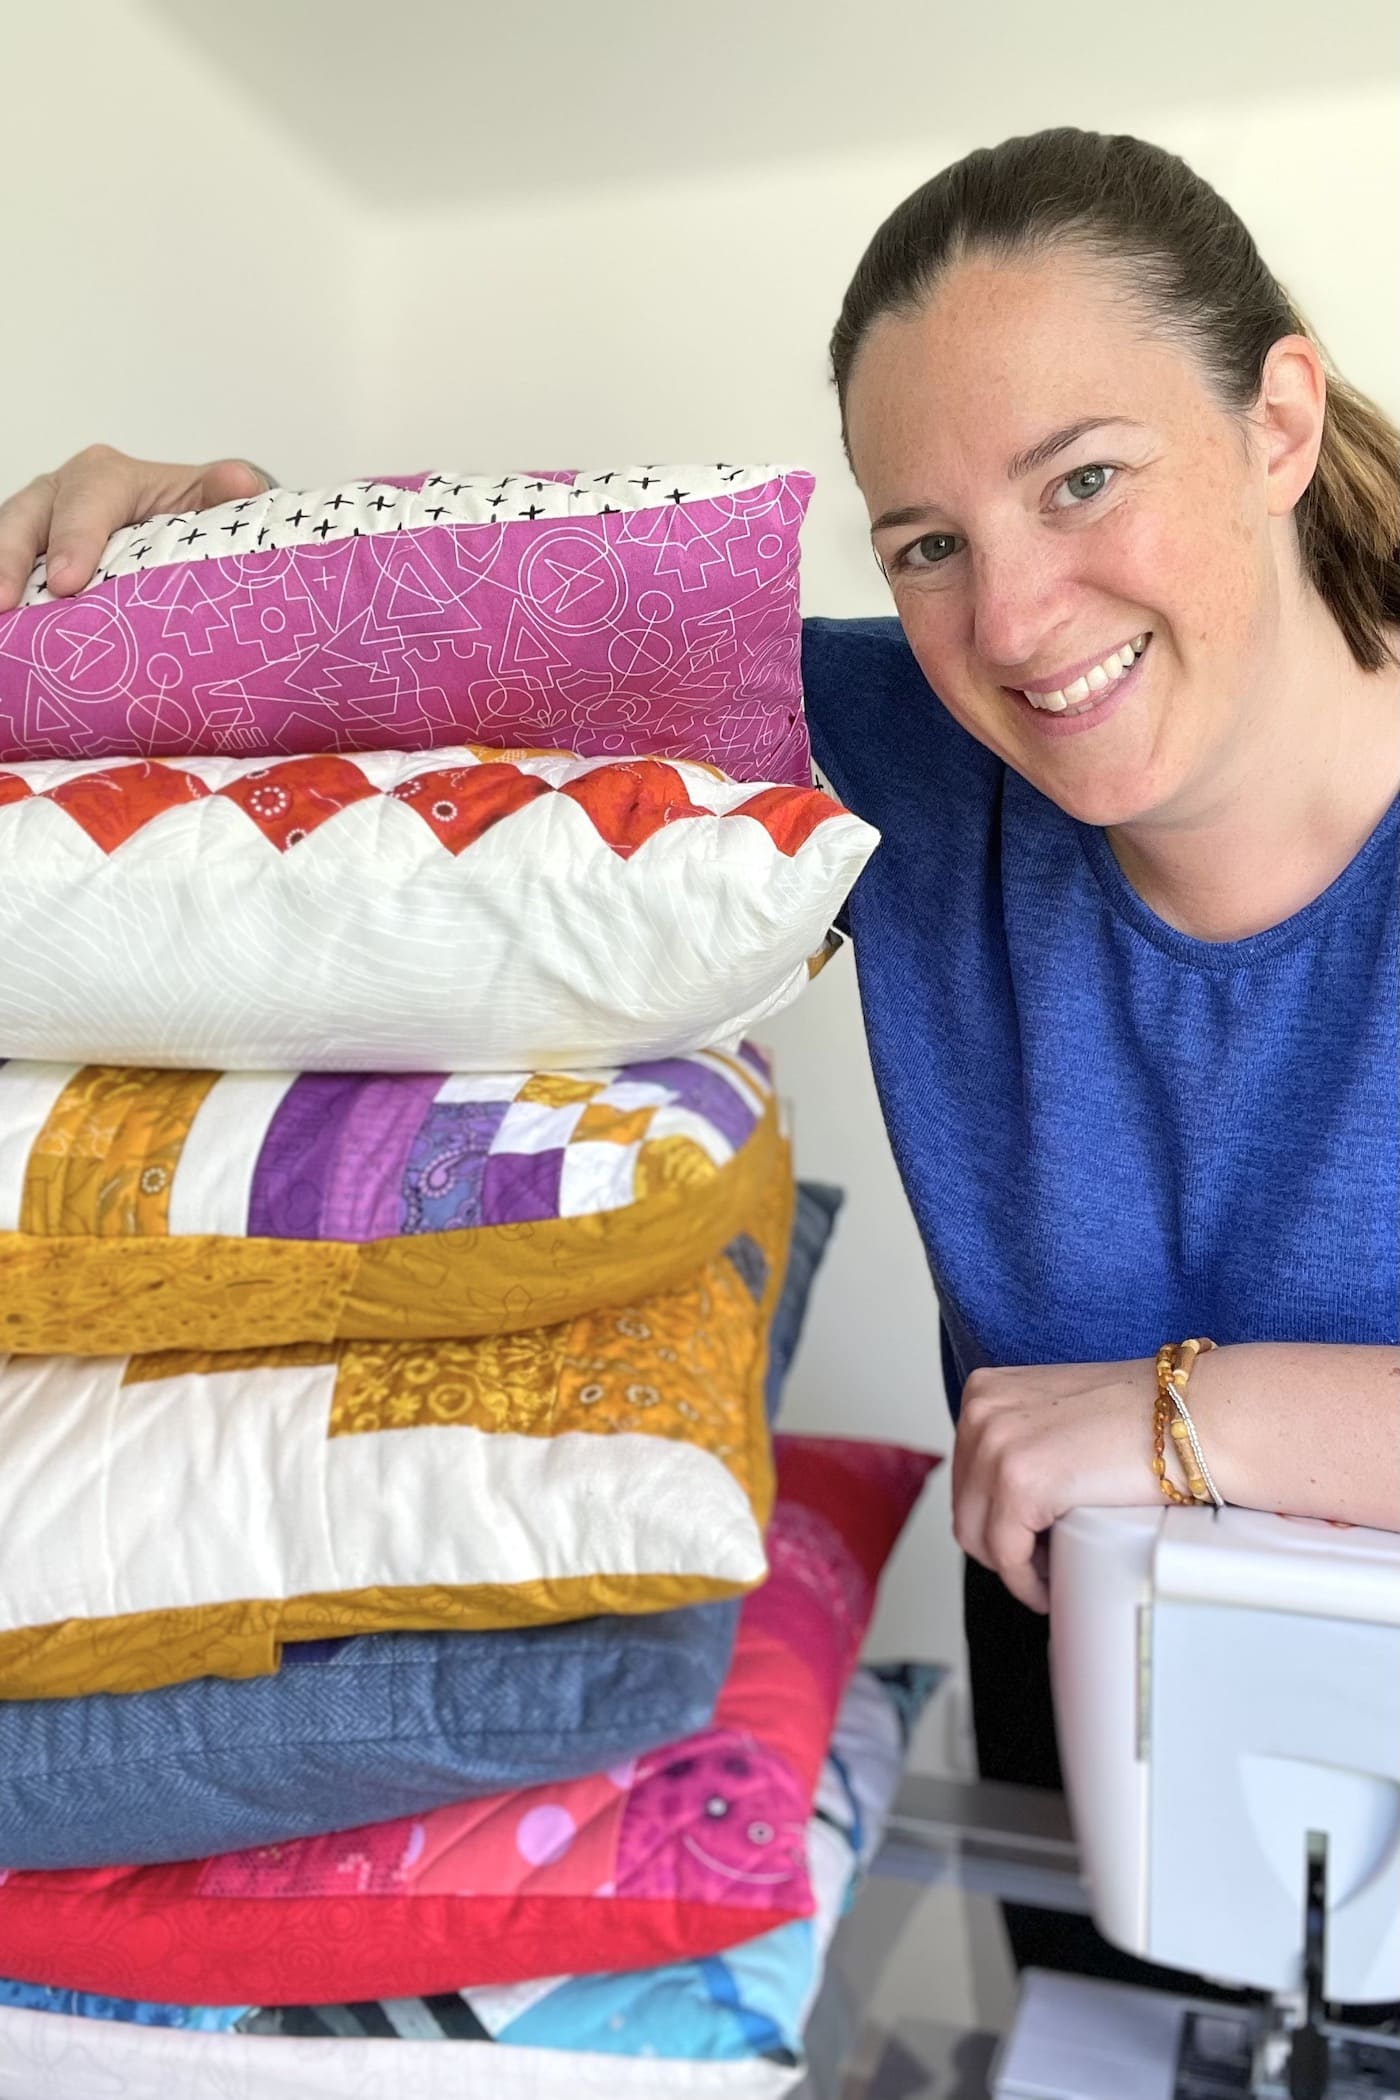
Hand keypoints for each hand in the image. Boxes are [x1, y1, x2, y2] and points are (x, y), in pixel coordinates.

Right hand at [0, 446, 269, 610]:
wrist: (169, 528)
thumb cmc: (182, 514)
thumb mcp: (203, 499)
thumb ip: (219, 492)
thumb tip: (243, 484)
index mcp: (104, 477)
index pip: (84, 500)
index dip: (73, 538)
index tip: (67, 582)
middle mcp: (59, 494)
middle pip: (25, 517)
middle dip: (11, 559)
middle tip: (5, 603)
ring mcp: (35, 526)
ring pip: (5, 542)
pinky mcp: (24, 557)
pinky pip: (8, 571)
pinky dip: (5, 590)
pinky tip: (4, 632)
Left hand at [952, 1359, 1158, 1612]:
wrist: (1194, 1416)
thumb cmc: (1145, 1418)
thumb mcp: (1058, 1410)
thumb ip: (1022, 1435)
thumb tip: (1001, 1496)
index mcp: (985, 1390)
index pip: (965, 1472)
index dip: (992, 1514)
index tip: (1020, 1538)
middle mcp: (981, 1410)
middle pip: (965, 1505)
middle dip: (1001, 1542)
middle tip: (1041, 1562)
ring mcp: (995, 1444)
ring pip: (977, 1537)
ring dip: (1013, 1566)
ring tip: (1050, 1574)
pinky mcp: (1019, 1483)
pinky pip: (1007, 1557)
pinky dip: (1027, 1583)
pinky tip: (1052, 1588)